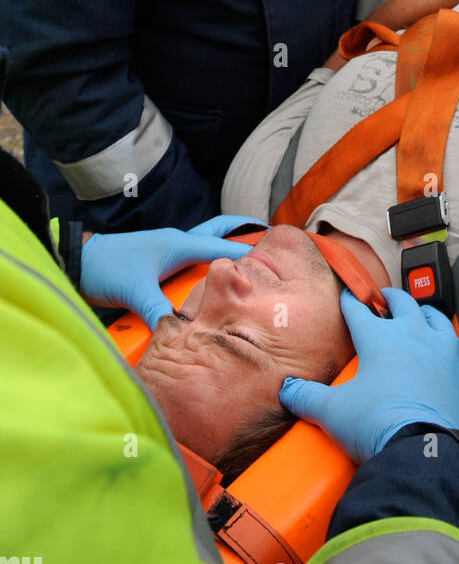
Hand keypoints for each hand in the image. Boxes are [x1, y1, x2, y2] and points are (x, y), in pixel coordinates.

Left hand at [80, 215, 264, 329]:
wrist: (78, 264)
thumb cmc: (107, 268)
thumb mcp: (136, 291)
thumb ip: (159, 310)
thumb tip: (181, 333)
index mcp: (179, 244)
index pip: (223, 247)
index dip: (249, 252)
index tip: (275, 257)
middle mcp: (177, 243)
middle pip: (217, 231)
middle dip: (242, 230)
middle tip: (267, 233)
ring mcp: (168, 252)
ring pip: (205, 244)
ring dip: (224, 247)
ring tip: (248, 258)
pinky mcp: (159, 264)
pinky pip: (190, 261)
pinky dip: (206, 265)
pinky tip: (212, 280)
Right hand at [279, 287, 458, 464]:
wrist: (422, 448)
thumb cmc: (376, 424)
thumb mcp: (332, 411)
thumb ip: (306, 397)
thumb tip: (287, 389)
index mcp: (378, 337)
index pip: (359, 311)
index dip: (349, 302)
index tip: (347, 296)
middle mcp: (412, 334)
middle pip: (401, 303)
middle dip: (389, 297)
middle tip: (383, 297)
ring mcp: (440, 349)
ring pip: (434, 316)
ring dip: (422, 311)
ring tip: (416, 312)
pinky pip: (455, 344)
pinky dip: (447, 339)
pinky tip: (445, 343)